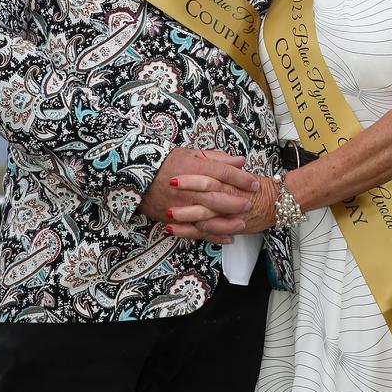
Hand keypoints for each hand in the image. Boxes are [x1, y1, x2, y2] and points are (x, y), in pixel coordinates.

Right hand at [139, 147, 259, 242]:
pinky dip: (212, 236)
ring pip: (209, 218)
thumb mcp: (192, 154)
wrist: (138, 176)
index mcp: (195, 169)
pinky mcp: (175, 221)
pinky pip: (196, 231)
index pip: (223, 173)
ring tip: (242, 224)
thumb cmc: (167, 162)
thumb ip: (218, 158)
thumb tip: (240, 160)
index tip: (254, 183)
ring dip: (227, 223)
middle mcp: (190, 189)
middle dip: (236, 202)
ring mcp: (182, 206)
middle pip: (218, 197)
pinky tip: (227, 238)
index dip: (241, 178)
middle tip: (250, 204)